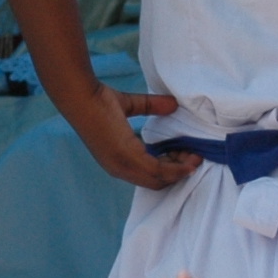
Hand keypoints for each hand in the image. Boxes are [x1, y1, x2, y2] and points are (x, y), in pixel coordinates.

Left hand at [63, 83, 198, 190]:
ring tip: (196, 157)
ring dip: (180, 171)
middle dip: (178, 172)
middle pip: (156, 182)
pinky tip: (188, 161)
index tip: (184, 154)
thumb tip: (172, 104)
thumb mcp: (129, 105)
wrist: (81, 96)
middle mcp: (119, 168)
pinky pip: (157, 171)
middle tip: (195, 157)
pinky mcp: (127, 158)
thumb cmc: (97, 100)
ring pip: (159, 179)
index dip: (167, 168)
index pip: (146, 174)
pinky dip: (175, 169)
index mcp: (117, 160)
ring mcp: (122, 165)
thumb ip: (150, 106)